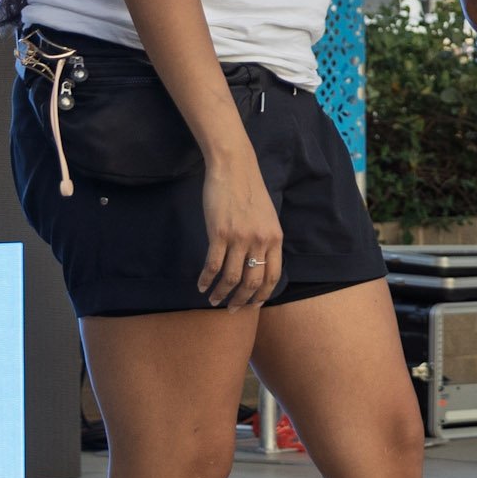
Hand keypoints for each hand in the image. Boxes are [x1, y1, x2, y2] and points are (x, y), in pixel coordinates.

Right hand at [199, 163, 283, 306]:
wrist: (234, 168)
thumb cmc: (249, 190)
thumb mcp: (267, 216)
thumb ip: (266, 239)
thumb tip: (259, 262)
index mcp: (275, 238)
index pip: (273, 277)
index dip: (262, 296)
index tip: (253, 306)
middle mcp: (260, 241)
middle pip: (252, 282)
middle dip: (241, 301)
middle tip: (231, 310)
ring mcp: (240, 238)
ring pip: (231, 277)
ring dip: (221, 293)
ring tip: (213, 300)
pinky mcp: (219, 233)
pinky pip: (213, 264)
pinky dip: (206, 278)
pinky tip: (201, 285)